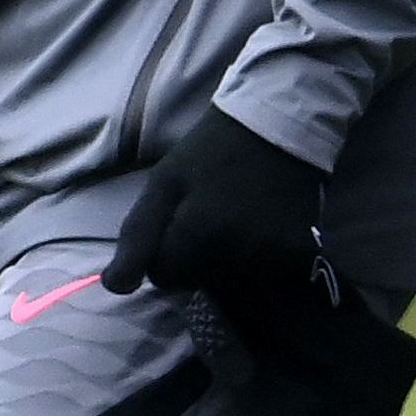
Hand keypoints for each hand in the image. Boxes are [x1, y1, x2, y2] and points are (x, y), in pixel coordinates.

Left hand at [102, 110, 326, 294]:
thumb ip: (137, 236)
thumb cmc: (210, 152)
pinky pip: (265, 279)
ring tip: (233, 223)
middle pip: (199, 285)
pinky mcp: (299, 257)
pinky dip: (256, 263)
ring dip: (225, 265)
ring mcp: (275, 258)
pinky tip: (257, 232)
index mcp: (203, 233)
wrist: (277, 127)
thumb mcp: (163, 183)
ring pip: (231, 286)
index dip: (165, 250)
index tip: (179, 220)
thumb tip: (116, 287)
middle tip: (208, 217)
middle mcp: (241, 254)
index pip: (165, 277)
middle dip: (195, 260)